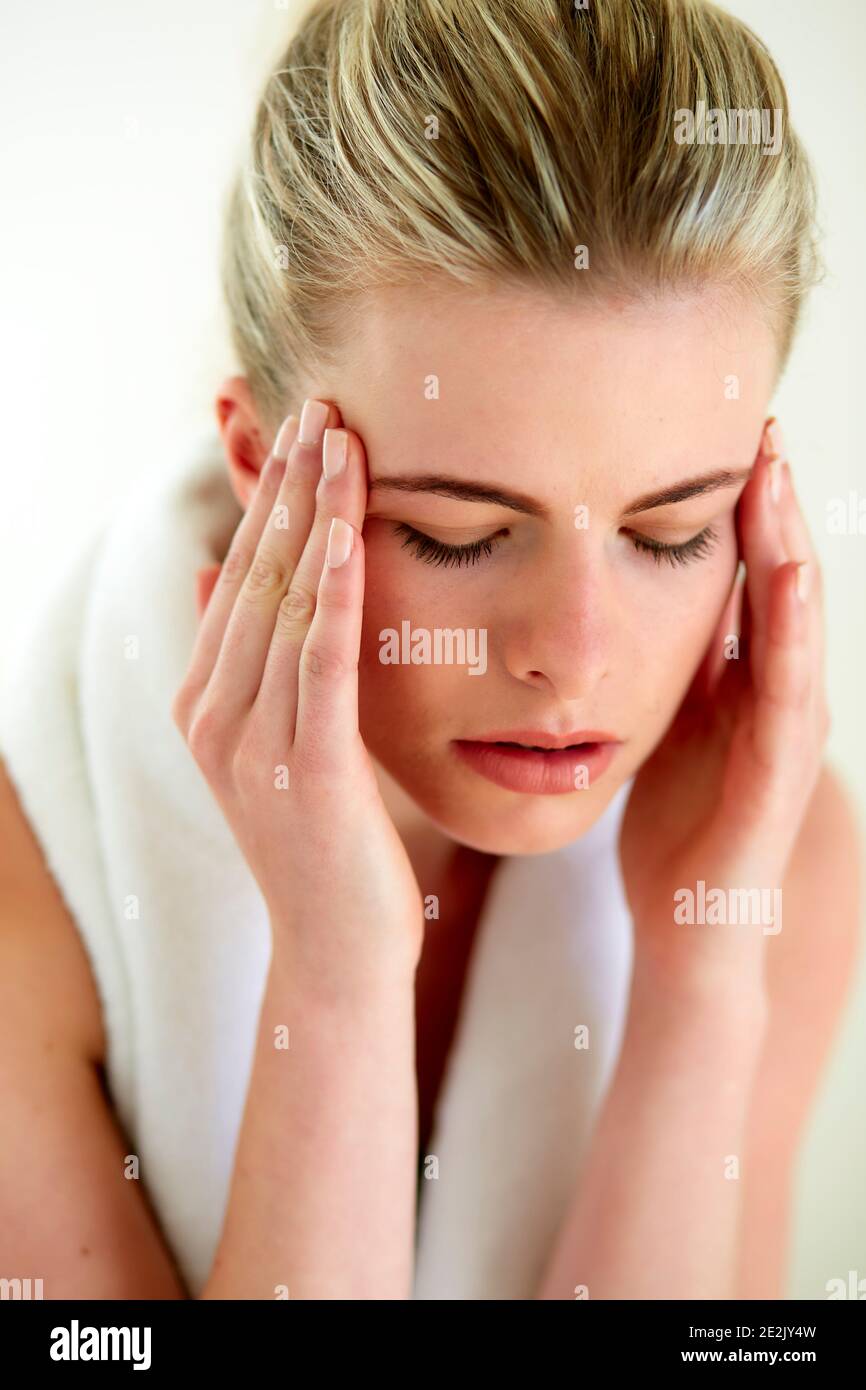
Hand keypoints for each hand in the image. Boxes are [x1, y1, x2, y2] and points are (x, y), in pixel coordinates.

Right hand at [173, 400, 425, 998]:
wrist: (336, 952)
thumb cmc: (324, 843)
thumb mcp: (275, 745)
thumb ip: (246, 665)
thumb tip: (215, 584)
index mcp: (206, 703)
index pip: (240, 577)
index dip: (269, 498)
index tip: (301, 426)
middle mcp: (214, 716)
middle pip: (255, 576)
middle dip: (289, 486)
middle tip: (321, 403)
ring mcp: (253, 746)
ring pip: (284, 606)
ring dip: (314, 518)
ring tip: (341, 439)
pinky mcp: (304, 774)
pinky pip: (320, 666)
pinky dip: (334, 595)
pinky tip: (350, 535)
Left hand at [619, 419, 827, 1000]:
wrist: (686, 922)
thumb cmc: (677, 822)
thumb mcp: (665, 720)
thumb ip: (668, 660)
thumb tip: (634, 588)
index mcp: (743, 677)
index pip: (749, 574)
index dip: (744, 506)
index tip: (726, 432)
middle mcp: (775, 694)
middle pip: (779, 580)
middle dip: (773, 504)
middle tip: (759, 423)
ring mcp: (784, 733)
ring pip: (795, 622)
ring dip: (790, 545)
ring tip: (778, 473)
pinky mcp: (778, 775)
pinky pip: (787, 693)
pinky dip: (790, 632)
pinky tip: (783, 577)